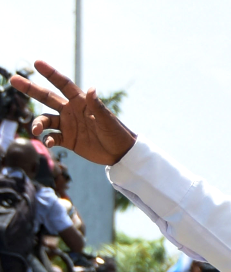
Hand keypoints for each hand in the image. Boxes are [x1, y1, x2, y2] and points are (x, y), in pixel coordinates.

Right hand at [10, 61, 136, 164]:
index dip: (50, 73)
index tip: (37, 63)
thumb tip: (92, 88)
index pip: (63, 84)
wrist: (120, 153)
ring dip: (38, 124)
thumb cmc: (116, 132)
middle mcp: (71, 111)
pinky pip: (52, 137)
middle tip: (13, 79)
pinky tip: (49, 143)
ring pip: (45, 120)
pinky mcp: (68, 140)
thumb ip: (97, 106)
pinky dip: (48, 139)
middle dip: (30, 88)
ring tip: (36, 130)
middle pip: (46, 97)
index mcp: (81, 102)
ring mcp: (68, 125)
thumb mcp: (107, 120)